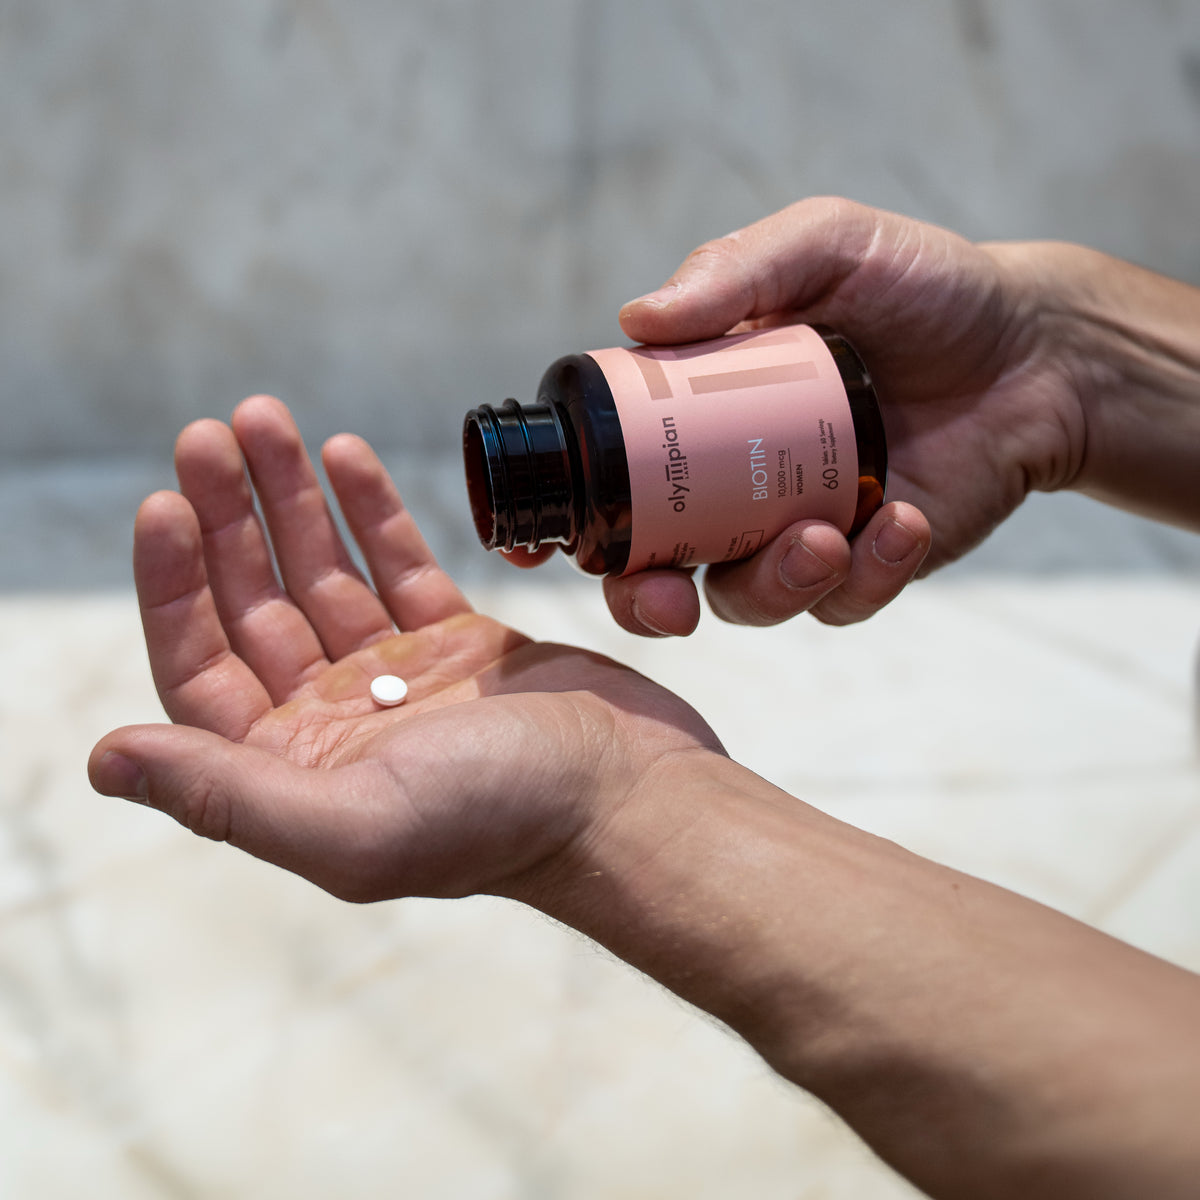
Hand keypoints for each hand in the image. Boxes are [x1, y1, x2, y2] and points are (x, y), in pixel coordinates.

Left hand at [88, 396, 722, 901]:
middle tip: (209, 433)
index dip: (173, 586)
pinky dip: (370, 508)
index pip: (201, 665)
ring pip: (324, 571)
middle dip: (228, 517)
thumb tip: (103, 759)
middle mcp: (334, 721)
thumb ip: (226, 795)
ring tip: (264, 418)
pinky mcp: (457, 643)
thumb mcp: (353, 825)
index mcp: (293, 769)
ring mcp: (396, 678)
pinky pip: (397, 564)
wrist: (631, 798)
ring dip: (290, 496)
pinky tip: (345, 452)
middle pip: (256, 603)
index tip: (165, 503)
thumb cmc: (503, 821)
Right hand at [586, 197, 1087, 635]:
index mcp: (699, 420)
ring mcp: (799, 532)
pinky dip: (868, 573)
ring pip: (747, 599)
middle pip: (656, 571)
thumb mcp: (825, 247)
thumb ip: (736, 270)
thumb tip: (634, 317)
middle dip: (646, 601)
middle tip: (666, 598)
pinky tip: (903, 520)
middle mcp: (734, 488)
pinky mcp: (868, 565)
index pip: (613, 480)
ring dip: (771, 584)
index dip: (573, 521)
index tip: (540, 548)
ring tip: (824, 536)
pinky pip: (844, 600)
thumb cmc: (918, 287)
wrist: (1032, 344)